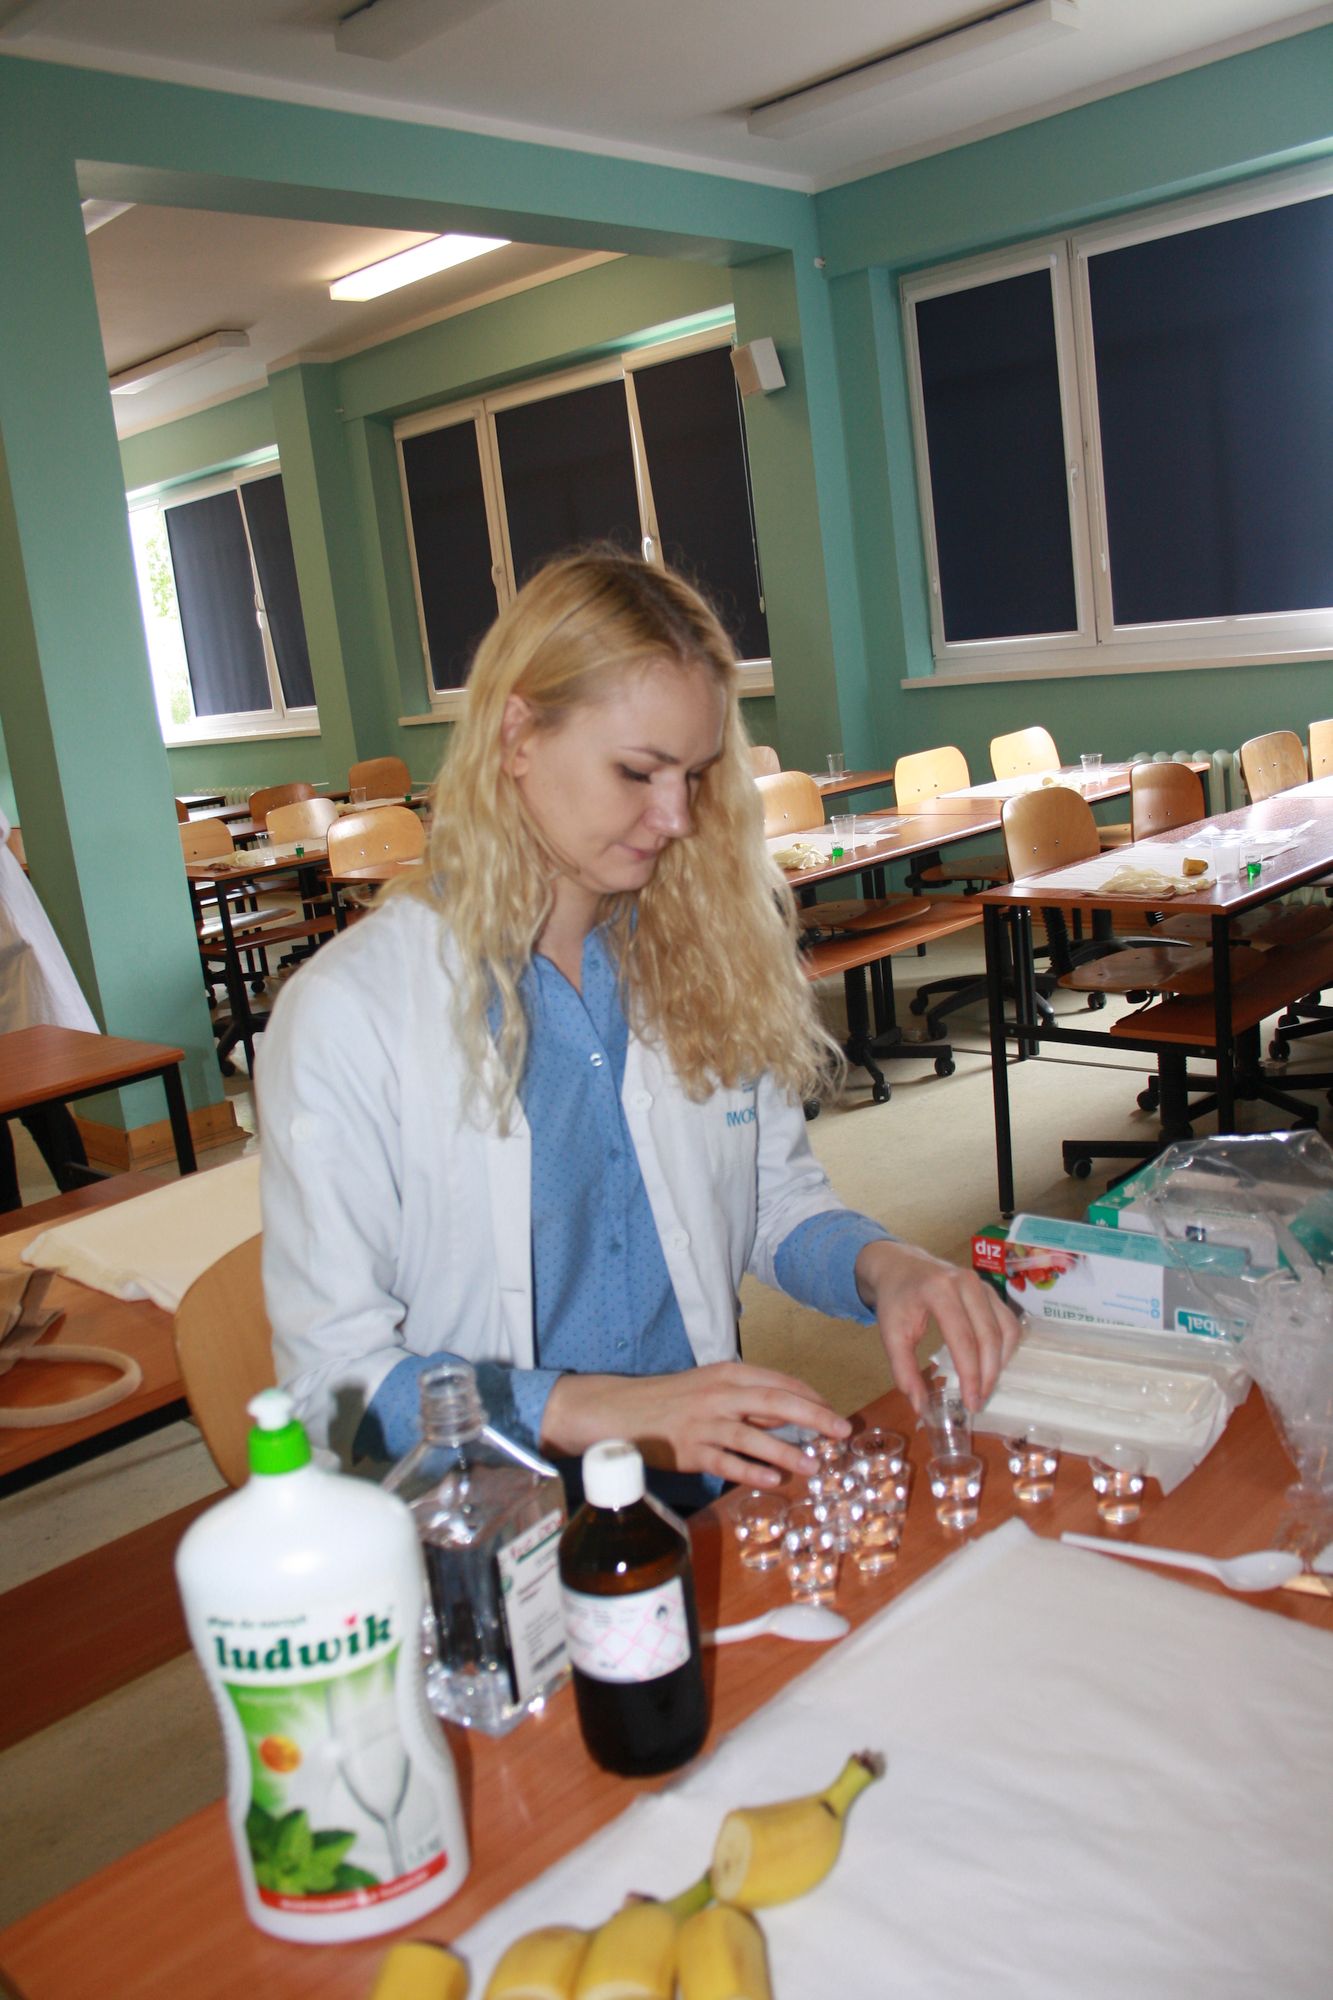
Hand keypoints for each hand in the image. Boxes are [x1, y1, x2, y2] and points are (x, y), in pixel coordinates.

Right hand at [540, 1361, 850, 1488]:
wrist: (622, 1410)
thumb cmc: (672, 1399)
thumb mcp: (711, 1387)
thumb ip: (747, 1398)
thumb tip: (790, 1415)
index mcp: (727, 1374)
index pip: (778, 1382)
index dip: (810, 1397)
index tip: (835, 1412)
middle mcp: (719, 1395)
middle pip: (774, 1402)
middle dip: (813, 1416)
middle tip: (842, 1430)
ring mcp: (704, 1423)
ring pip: (752, 1435)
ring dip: (786, 1451)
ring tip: (813, 1466)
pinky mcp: (689, 1451)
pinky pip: (725, 1462)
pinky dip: (750, 1472)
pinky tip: (773, 1482)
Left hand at [854, 1239, 1019, 1414]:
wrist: (900, 1265)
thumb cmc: (895, 1300)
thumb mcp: (891, 1334)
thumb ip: (903, 1370)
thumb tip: (920, 1408)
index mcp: (938, 1290)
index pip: (963, 1339)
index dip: (971, 1375)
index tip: (971, 1403)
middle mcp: (966, 1284)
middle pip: (989, 1336)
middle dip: (988, 1375)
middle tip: (978, 1402)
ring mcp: (982, 1285)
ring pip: (1006, 1330)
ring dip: (1000, 1363)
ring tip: (985, 1387)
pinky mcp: (990, 1291)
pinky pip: (1008, 1322)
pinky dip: (1005, 1348)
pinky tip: (992, 1366)